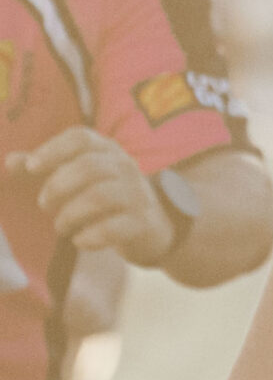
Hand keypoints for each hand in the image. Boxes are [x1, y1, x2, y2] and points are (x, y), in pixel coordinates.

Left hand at [4, 128, 175, 262]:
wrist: (151, 226)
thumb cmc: (104, 197)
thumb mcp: (76, 177)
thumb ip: (44, 168)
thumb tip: (10, 162)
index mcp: (106, 150)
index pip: (80, 138)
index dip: (52, 150)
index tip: (31, 168)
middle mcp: (125, 167)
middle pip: (88, 167)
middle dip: (57, 187)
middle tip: (44, 205)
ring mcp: (137, 194)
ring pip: (99, 196)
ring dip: (69, 214)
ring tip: (60, 227)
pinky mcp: (142, 223)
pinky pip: (113, 228)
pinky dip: (89, 237)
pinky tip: (79, 241)